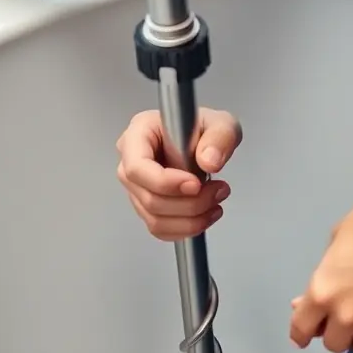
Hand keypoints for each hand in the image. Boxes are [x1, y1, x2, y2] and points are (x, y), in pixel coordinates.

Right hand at [117, 108, 241, 239]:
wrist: (203, 144)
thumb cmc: (202, 129)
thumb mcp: (221, 123)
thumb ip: (220, 137)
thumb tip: (209, 161)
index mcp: (139, 134)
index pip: (138, 167)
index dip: (166, 182)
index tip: (195, 184)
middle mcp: (131, 161)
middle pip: (149, 198)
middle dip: (189, 203)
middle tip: (217, 191)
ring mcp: (138, 187)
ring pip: (155, 219)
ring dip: (191, 219)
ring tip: (215, 202)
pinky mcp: (147, 206)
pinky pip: (160, 229)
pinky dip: (186, 228)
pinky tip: (205, 215)